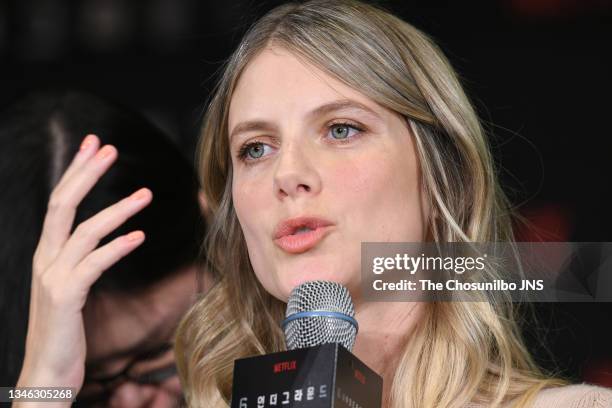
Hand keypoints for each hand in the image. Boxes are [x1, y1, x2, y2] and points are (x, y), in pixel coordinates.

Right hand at [15, 134, 152, 404]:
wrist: (46, 373)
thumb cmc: (64, 330)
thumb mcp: (71, 287)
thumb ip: (81, 260)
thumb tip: (102, 239)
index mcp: (48, 253)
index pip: (60, 202)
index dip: (76, 171)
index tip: (94, 146)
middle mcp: (46, 259)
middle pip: (62, 205)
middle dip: (86, 173)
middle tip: (109, 148)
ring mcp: (53, 278)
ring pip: (83, 231)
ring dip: (116, 209)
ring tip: (146, 194)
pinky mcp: (65, 298)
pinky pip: (92, 265)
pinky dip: (115, 248)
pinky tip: (138, 236)